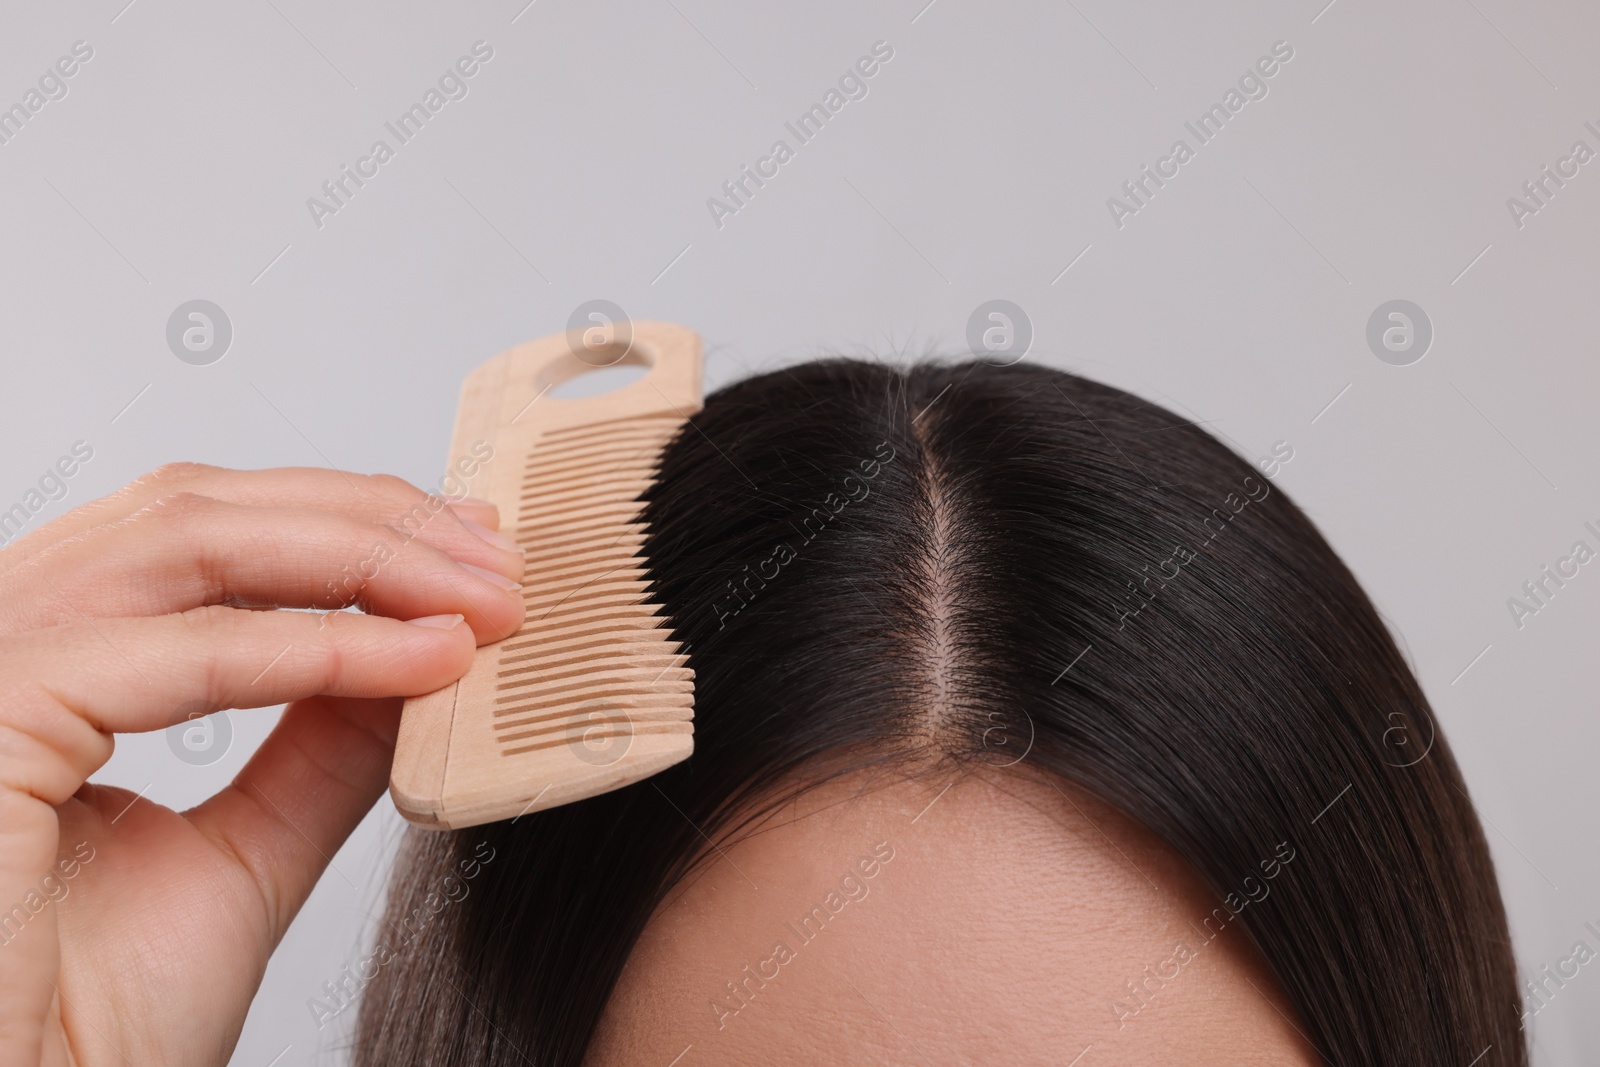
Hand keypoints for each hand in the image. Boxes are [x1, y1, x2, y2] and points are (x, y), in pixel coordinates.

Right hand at [0, 463, 525, 1065]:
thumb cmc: (87, 1029)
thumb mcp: (246, 853)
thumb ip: (318, 745)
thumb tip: (415, 654)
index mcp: (46, 666)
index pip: (201, 535)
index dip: (348, 522)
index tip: (473, 547)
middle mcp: (1, 646)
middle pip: (198, 511)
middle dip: (375, 524)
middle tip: (502, 561)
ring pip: (189, 543)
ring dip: (366, 561)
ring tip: (484, 600)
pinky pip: (182, 650)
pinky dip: (323, 649)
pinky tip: (428, 658)